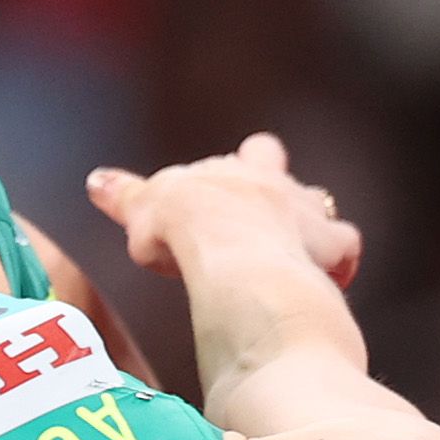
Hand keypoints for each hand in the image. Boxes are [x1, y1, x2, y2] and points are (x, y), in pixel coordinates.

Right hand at [86, 135, 361, 288]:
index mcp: (238, 171)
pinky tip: (325, 284)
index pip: (248, 156)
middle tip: (259, 214)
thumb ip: (126, 196)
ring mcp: (309, 216)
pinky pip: (343, 252)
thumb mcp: (145, 210)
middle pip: (284, 173)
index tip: (222, 196)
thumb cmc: (184, 228)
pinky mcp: (329, 251)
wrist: (230, 250)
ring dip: (308, 228)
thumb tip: (96, 180)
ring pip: (320, 209)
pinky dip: (336, 266)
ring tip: (291, 256)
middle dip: (275, 187)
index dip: (239, 172)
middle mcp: (279, 185)